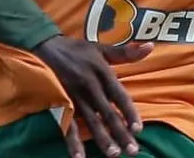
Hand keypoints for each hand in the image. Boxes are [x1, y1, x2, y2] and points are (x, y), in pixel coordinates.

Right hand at [32, 35, 153, 157]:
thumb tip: (150, 47)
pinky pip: (68, 125)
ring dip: (102, 139)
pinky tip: (79, 157)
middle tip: (132, 151)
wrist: (43, 47)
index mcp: (102, 73)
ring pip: (91, 122)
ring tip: (113, 154)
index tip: (138, 129)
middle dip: (120, 133)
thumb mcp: (101, 48)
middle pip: (108, 113)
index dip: (129, 112)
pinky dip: (73, 142)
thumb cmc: (76, 49)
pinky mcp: (61, 104)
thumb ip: (125, 52)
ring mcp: (75, 97)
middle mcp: (90, 87)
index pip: (119, 96)